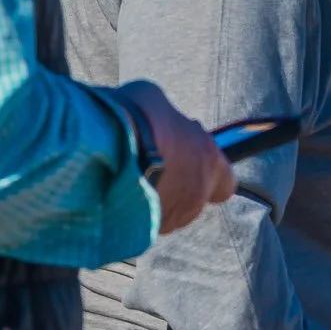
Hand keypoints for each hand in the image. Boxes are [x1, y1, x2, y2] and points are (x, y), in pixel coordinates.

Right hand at [117, 81, 235, 234]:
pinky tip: (118, 190)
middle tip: (154, 164)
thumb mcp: (155, 100)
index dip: (211, 173)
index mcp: (209, 161)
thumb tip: (158, 119)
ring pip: (168, 211)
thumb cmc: (138, 120)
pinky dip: (135, 208)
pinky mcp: (143, 229)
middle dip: (178, 183)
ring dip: (156, 197)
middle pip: (194, 197)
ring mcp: (170, 217)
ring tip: (131, 178)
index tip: (192, 160)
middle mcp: (197, 195)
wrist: (104, 151)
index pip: (226, 182)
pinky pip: (143, 219)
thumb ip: (166, 120)